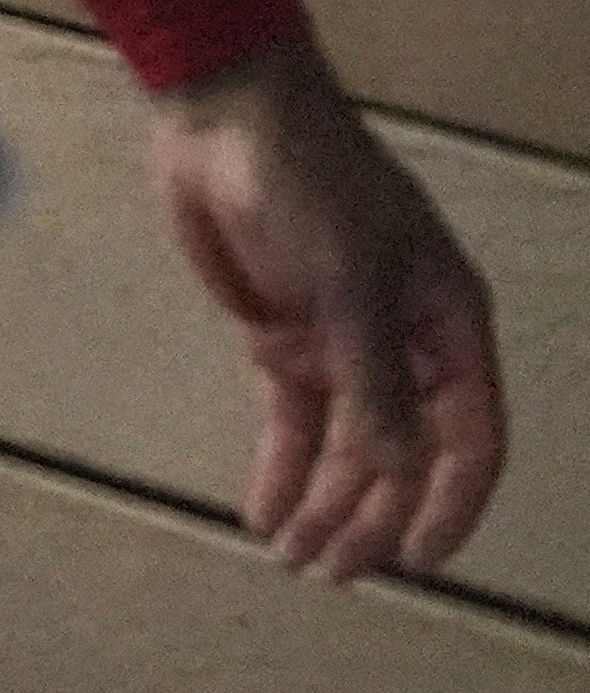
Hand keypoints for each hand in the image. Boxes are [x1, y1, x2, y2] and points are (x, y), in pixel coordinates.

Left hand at [150, 39, 507, 584]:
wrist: (224, 117)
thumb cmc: (309, 184)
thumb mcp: (351, 280)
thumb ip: (374, 380)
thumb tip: (400, 471)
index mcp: (449, 325)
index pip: (469, 437)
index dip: (449, 504)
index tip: (418, 561)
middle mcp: (405, 342)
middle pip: (400, 454)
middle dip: (370, 517)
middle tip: (330, 574)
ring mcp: (342, 341)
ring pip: (345, 444)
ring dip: (324, 503)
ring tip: (294, 561)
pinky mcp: (282, 334)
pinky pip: (291, 417)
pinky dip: (280, 466)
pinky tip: (265, 514)